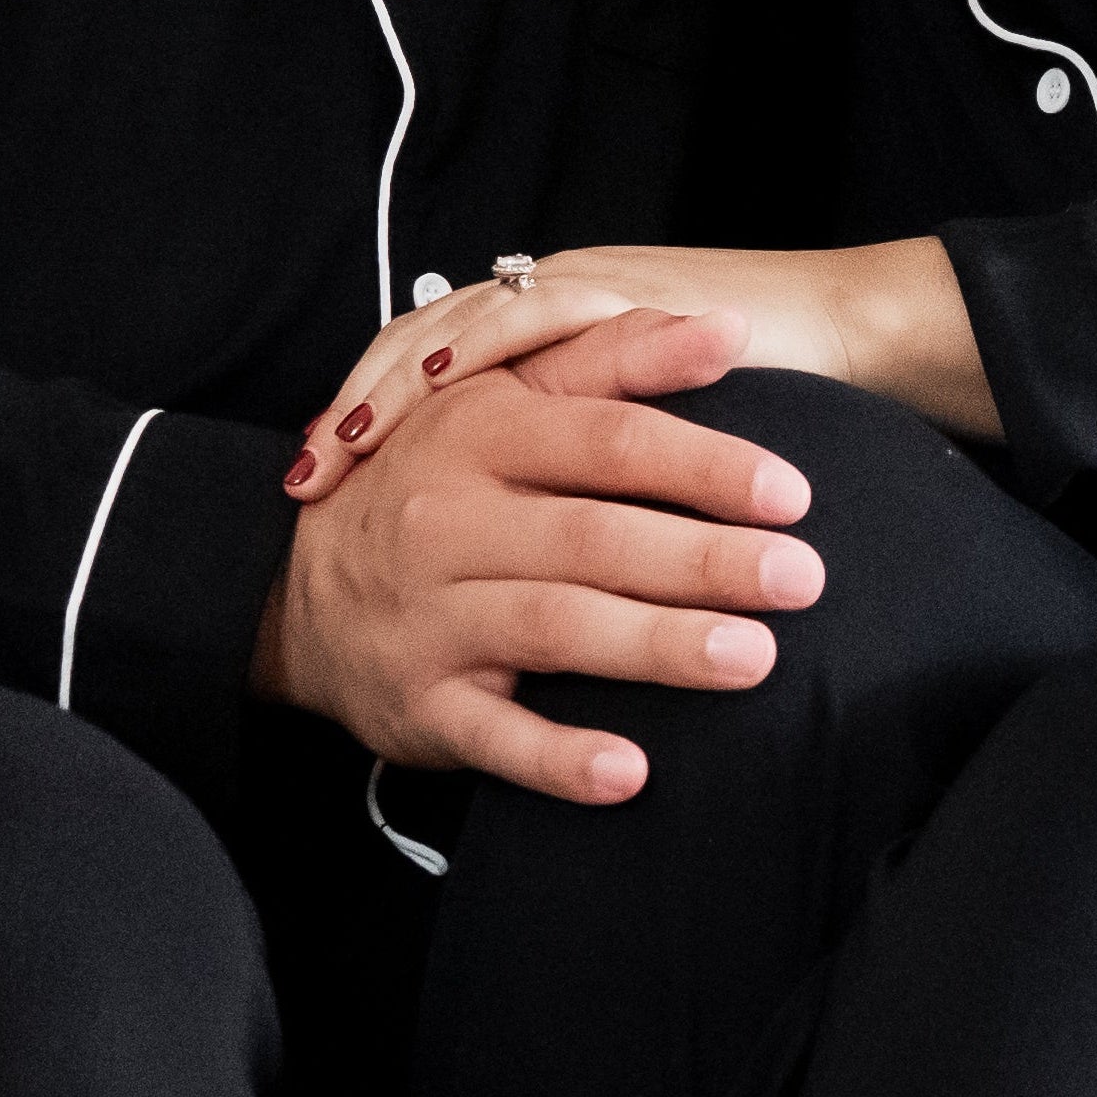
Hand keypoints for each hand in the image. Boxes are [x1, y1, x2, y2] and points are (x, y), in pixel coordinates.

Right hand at [253, 309, 826, 805]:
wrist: (293, 594)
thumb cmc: (434, 486)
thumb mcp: (504, 403)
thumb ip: (612, 361)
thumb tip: (723, 324)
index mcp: (475, 434)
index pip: (605, 441)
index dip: (702, 464)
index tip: (791, 492)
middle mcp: (447, 522)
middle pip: (592, 536)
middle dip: (704, 559)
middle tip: (804, 579)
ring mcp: (430, 618)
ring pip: (553, 628)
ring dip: (656, 645)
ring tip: (753, 658)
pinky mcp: (420, 705)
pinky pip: (494, 737)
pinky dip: (561, 758)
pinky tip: (633, 772)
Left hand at [285, 238, 991, 510]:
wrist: (853, 336)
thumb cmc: (763, 408)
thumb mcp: (650, 462)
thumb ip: (594, 490)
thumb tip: (543, 569)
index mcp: (549, 349)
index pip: (431, 376)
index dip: (368, 427)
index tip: (310, 492)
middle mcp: (552, 308)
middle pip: (420, 351)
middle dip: (356, 416)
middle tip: (305, 483)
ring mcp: (589, 291)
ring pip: (458, 328)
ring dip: (396, 388)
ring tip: (348, 448)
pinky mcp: (630, 292)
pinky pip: (535, 318)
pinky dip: (480, 353)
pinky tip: (441, 388)